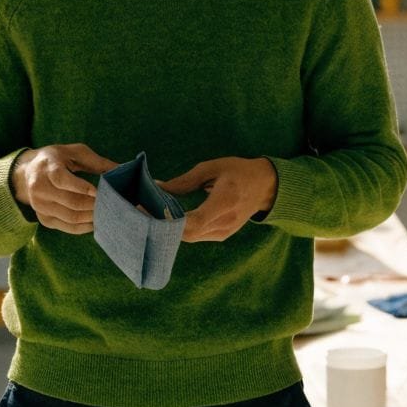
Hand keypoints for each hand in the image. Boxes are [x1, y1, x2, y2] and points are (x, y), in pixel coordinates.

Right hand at [10, 143, 117, 233]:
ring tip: (106, 213)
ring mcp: (39, 206)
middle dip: (93, 205)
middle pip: (70, 202)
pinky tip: (95, 222)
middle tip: (110, 204)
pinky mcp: (42, 218)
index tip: (99, 192)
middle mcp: (39, 188)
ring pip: (70, 217)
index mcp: (47, 168)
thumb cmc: (57, 159)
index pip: (63, 181)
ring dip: (91, 217)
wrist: (27, 172)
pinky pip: (66, 227)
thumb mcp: (74, 152)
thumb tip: (121, 169)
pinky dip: (83, 227)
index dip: (82, 188)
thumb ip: (97, 161)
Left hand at [159, 156, 277, 242]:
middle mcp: (225, 222)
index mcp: (225, 201)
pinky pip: (195, 236)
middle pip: (187, 234)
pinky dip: (180, 229)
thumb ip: (185, 181)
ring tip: (150, 215)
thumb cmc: (239, 171)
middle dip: (162, 226)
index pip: (195, 222)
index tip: (149, 212)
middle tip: (140, 213)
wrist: (266, 187)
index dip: (170, 222)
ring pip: (189, 237)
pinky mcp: (221, 235)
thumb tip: (157, 187)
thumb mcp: (213, 168)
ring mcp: (224, 232)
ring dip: (169, 229)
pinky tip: (168, 219)